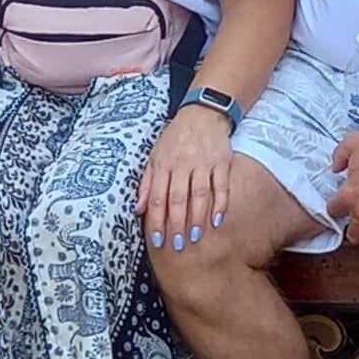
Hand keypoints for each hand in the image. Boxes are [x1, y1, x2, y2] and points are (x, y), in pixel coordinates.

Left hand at [138, 105, 233, 251]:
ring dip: (197, 217)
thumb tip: (138, 210)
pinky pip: (221, 186)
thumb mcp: (155, 156)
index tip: (157, 240)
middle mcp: (182, 164)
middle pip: (178, 198)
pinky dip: (220, 204)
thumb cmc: (175, 138)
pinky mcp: (221, 161)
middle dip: (176, 224)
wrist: (202, 113)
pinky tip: (216, 220)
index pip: (158, 197)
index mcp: (164, 164)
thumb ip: (147, 183)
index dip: (157, 220)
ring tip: (195, 237)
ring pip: (199, 194)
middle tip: (177, 245)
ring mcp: (203, 162)